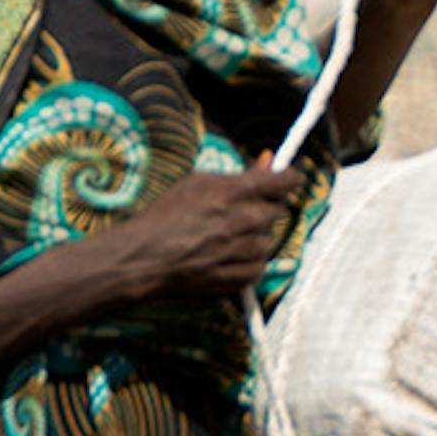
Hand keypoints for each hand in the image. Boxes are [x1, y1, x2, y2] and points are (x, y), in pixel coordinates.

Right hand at [89, 160, 305, 298]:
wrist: (148, 257)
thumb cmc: (167, 216)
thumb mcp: (199, 181)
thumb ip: (242, 173)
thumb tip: (269, 160)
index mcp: (239, 192)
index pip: (288, 180)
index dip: (287, 178)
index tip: (284, 179)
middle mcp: (251, 220)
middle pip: (276, 208)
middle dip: (260, 207)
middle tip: (232, 213)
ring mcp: (252, 250)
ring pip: (268, 236)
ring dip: (253, 234)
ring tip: (220, 237)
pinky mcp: (249, 275)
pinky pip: (261, 261)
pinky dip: (247, 258)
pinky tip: (221, 254)